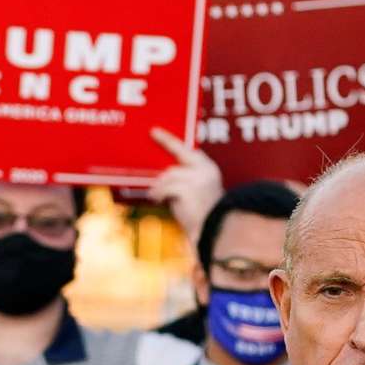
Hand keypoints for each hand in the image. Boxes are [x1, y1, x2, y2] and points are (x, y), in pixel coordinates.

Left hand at [147, 128, 226, 246]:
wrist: (211, 233)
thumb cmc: (200, 216)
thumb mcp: (194, 193)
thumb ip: (183, 180)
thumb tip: (162, 174)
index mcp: (210, 170)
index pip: (191, 151)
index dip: (174, 141)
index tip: (158, 131)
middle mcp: (206, 171)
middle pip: (181, 152)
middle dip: (167, 141)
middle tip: (154, 133)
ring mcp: (198, 179)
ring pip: (169, 174)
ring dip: (161, 186)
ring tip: (158, 196)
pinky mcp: (188, 189)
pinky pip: (166, 187)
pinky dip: (159, 194)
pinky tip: (159, 200)